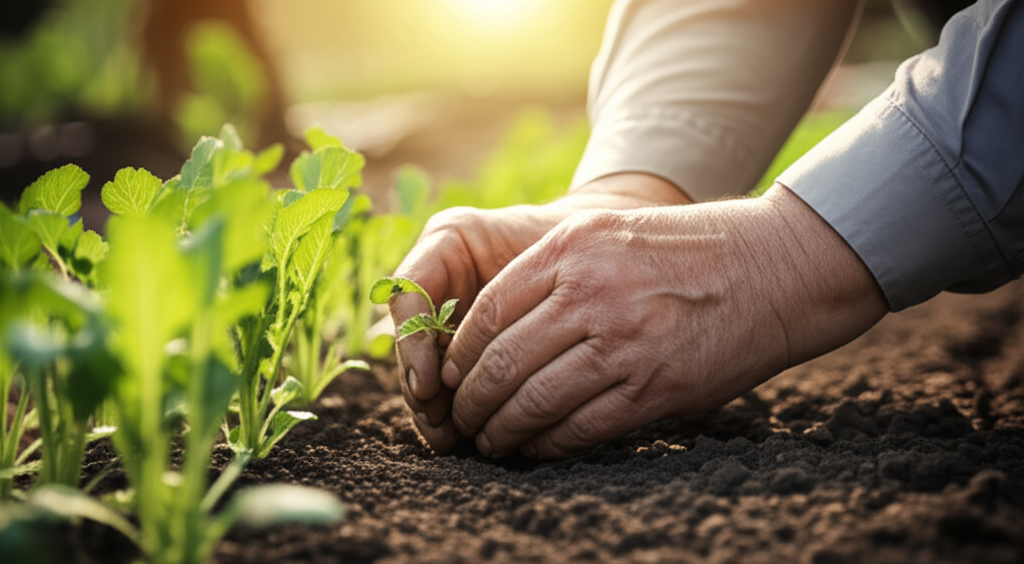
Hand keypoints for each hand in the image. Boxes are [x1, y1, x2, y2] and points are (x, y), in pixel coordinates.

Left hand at [440, 184, 887, 457]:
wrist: (777, 267)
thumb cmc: (691, 250)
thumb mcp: (612, 232)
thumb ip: (553, 270)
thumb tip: (494, 331)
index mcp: (572, 247)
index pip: (488, 311)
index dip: (461, 354)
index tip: (452, 376)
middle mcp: (590, 293)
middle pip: (502, 362)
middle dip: (471, 401)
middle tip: (462, 419)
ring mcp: (623, 343)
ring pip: (533, 401)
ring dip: (502, 431)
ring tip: (490, 442)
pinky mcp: (654, 388)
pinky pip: (579, 428)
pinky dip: (548, 445)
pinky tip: (536, 449)